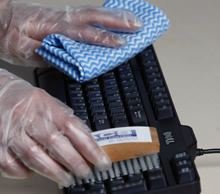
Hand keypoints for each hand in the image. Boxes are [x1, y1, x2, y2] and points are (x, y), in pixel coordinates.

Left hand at [0, 0, 142, 66]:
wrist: (1, 20)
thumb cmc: (11, 36)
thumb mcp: (26, 51)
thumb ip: (50, 55)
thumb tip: (70, 60)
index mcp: (54, 28)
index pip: (85, 33)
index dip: (104, 39)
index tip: (121, 44)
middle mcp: (63, 18)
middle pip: (95, 17)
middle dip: (119, 21)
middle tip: (138, 25)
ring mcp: (65, 15)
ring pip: (94, 13)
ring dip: (115, 16)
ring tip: (133, 19)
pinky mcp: (65, 16)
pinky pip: (88, 14)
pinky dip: (104, 15)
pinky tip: (113, 18)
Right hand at [0, 68, 110, 186]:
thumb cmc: (27, 99)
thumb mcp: (50, 102)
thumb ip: (65, 120)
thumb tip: (84, 140)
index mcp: (46, 106)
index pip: (73, 128)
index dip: (90, 147)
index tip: (101, 160)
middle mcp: (29, 117)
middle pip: (55, 143)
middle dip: (74, 163)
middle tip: (86, 172)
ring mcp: (12, 130)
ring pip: (34, 156)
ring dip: (53, 172)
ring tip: (66, 178)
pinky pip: (10, 163)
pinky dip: (24, 172)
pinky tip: (34, 172)